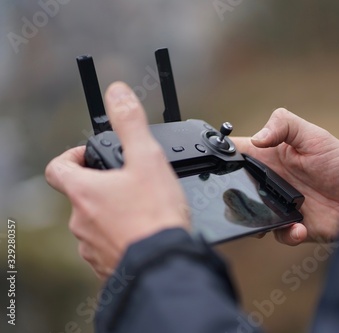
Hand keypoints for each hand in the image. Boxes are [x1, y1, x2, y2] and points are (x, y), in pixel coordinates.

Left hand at [45, 82, 189, 278]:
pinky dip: (120, 237)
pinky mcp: (105, 265)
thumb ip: (130, 123)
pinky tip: (142, 234)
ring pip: (94, 222)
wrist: (163, 264)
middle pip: (81, 195)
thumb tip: (117, 92)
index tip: (92, 157)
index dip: (72, 157)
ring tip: (141, 209)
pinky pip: (107, 245)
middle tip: (131, 183)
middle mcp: (80, 221)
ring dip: (111, 212)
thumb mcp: (147, 159)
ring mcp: (90, 246)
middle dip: (103, 186)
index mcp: (84, 192)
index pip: (58, 168)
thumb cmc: (155, 215)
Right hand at [232, 108, 338, 245]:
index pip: (237, 154)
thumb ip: (284, 125)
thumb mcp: (314, 135)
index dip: (222, 158)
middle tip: (237, 198)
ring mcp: (280, 205)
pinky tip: (299, 226)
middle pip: (237, 189)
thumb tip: (256, 139)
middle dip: (232, 195)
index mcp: (270, 156)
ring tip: (269, 218)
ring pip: (252, 215)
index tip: (216, 165)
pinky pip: (279, 233)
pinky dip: (287, 233)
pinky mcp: (293, 225)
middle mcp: (270, 182)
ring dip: (255, 219)